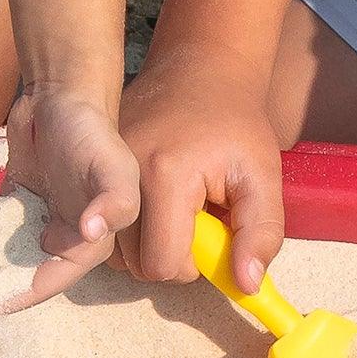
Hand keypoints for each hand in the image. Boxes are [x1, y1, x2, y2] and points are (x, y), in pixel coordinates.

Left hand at [0, 84, 140, 309]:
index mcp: (88, 242)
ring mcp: (35, 219)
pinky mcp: (14, 201)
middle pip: (17, 273)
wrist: (63, 92)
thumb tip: (91, 233)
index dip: (13, 296)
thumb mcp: (113, 166)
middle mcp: (62, 236)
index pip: (47, 281)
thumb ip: (113, 202)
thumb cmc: (91, 131)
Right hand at [119, 39, 285, 293]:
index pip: (162, 264)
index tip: (210, 238)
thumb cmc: (237, 124)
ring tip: (177, 213)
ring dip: (147, 245)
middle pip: (135, 263)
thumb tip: (247, 287)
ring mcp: (102, 169)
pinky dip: (130, 229)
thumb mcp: (263, 176)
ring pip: (116, 251)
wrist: (201, 70)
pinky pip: (105, 226)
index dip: (192, 267)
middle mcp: (122, 174)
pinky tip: (155, 205)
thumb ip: (261, 234)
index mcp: (165, 176)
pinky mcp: (93, 166)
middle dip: (169, 257)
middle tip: (196, 224)